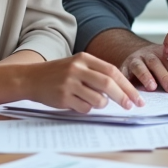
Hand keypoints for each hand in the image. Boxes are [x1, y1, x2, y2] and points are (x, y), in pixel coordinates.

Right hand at [26, 53, 144, 112]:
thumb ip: (96, 73)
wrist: (31, 78)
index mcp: (83, 59)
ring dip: (102, 104)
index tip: (136, 97)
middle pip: (108, 84)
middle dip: (123, 97)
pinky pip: (84, 108)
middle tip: (131, 105)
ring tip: (93, 101)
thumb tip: (122, 90)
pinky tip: (77, 103)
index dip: (127, 85)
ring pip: (98, 99)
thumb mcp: (77, 65)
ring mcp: (69, 83)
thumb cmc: (58, 73)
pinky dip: (86, 108)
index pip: (112, 71)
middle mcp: (77, 69)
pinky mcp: (63, 97)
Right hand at [120, 42, 167, 92]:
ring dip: (146, 76)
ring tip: (153, 87)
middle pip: (156, 63)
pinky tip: (131, 90)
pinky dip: (127, 81)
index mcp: (163, 54)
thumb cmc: (157, 66)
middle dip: (165, 76)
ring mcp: (134, 61)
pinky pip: (123, 74)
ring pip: (140, 66)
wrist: (133, 56)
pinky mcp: (122, 68)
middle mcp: (148, 55)